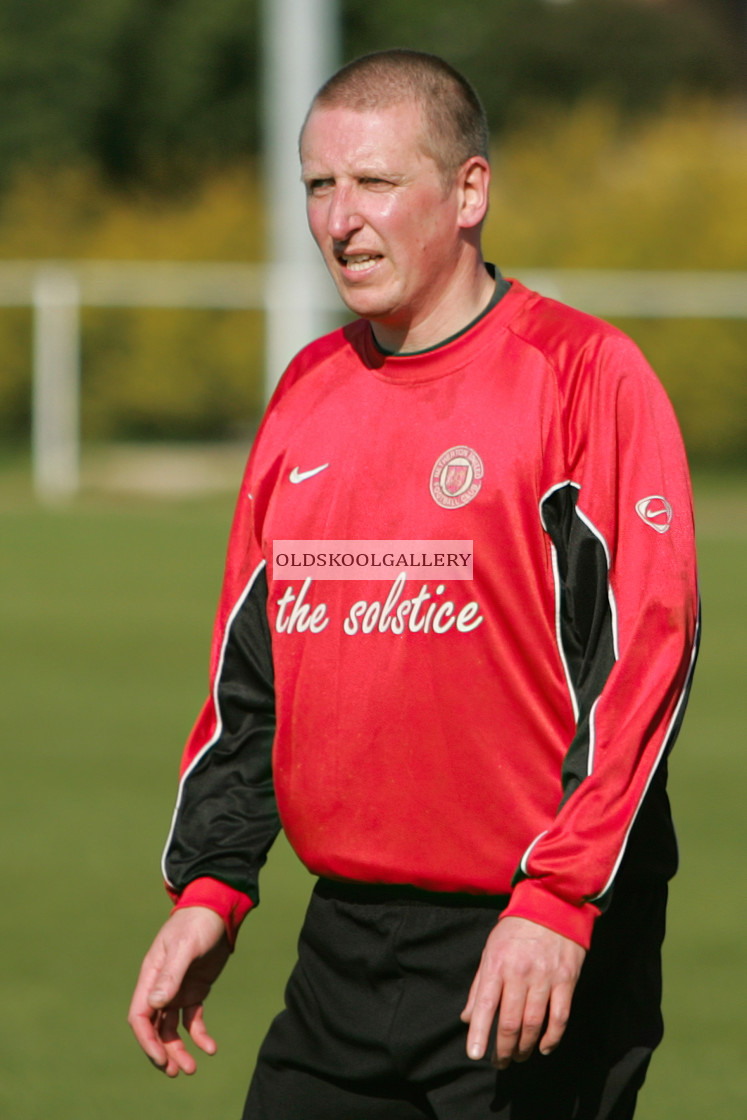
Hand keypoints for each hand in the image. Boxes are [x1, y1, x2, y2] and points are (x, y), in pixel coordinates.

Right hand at [128, 906, 230, 1076]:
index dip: (147, 1040)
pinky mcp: (195, 990)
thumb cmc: (197, 924)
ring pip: (171, 1029)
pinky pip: (192, 1019)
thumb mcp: (185, 947)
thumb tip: (154, 1005)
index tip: (161, 1058)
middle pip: (154, 1028)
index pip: (140, 1016)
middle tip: (177, 1072)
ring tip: (192, 1069)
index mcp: (151, 976)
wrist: (217, 910)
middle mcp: (160, 987)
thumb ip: (170, 975)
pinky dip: (199, 1035)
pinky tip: (210, 1048)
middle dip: (162, 1051)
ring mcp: (177, 990)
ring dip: (179, 1049)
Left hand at [460, 916, 585, 1068]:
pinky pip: (559, 1017)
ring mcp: (544, 977)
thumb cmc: (516, 929)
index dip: (479, 1032)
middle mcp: (519, 972)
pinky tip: (544, 1047)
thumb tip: (467, 1018)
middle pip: (510, 1022)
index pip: (484, 1004)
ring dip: (525, 1047)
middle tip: (500, 1062)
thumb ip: (478, 985)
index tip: (475, 1054)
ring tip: (518, 1056)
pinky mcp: (566, 980)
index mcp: (497, 964)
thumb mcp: (490, 949)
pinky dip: (552, 1038)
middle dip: (503, 1049)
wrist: (552, 904)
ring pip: (533, 1024)